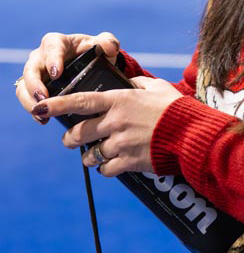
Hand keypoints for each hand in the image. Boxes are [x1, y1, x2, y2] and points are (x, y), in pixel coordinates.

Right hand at [15, 31, 120, 122]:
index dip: (52, 60)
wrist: (89, 66)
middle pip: (31, 69)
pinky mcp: (33, 88)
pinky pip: (26, 98)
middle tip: (44, 98)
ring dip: (29, 100)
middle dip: (34, 85)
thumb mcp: (104, 46)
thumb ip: (109, 43)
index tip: (57, 73)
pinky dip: (32, 110)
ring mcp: (35, 73)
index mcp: (57, 43)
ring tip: (41, 115)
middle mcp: (41, 56)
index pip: (52, 48)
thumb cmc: (95, 52)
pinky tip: (43, 120)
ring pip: (24, 85)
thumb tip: (110, 48)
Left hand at [31, 76, 182, 175]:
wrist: (192, 134)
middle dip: (71, 139)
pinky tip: (113, 164)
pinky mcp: (129, 162)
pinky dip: (106, 168)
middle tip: (72, 140)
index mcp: (120, 100)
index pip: (81, 102)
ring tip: (95, 155)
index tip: (41, 107)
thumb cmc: (176, 107)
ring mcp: (121, 144)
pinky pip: (107, 170)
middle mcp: (116, 122)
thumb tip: (129, 82)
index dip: (58, 105)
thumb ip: (138, 83)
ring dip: (90, 156)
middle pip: (79, 134)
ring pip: (91, 155)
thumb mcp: (157, 87)